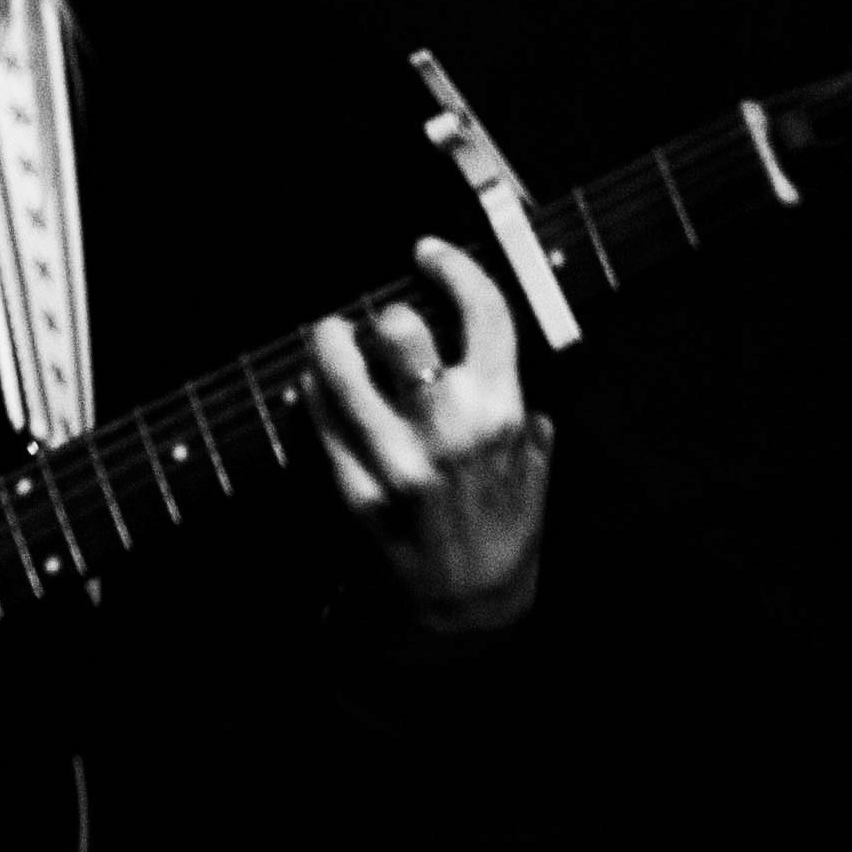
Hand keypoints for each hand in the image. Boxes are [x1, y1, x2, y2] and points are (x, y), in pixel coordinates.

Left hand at [307, 236, 551, 630]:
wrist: (474, 598)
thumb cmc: (508, 525)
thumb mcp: (536, 458)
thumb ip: (516, 399)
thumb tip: (490, 345)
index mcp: (501, 412)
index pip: (482, 313)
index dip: (453, 268)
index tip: (430, 253)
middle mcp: (450, 430)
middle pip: (401, 330)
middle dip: (387, 315)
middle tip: (379, 320)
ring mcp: (399, 460)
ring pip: (342, 371)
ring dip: (330, 342)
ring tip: (327, 335)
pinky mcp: (358, 489)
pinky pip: (322, 423)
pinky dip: (315, 396)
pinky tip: (315, 388)